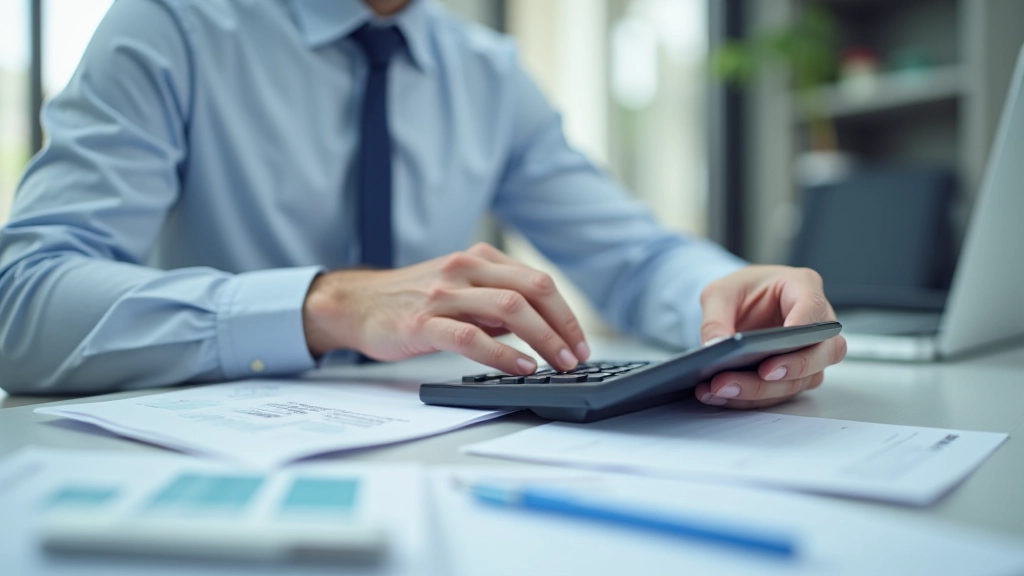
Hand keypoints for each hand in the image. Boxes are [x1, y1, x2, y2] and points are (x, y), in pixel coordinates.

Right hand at [302, 243, 589, 373]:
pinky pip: (472, 336)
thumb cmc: (410, 301)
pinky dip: (503, 353)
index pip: (538, 281)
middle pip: (532, 291)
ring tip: (557, 364)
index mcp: (479, 259)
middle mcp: (465, 270)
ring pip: (509, 309)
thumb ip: (494, 304)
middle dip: (562, 326)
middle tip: (576, 356)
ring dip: (543, 339)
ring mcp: (444, 294)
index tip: (579, 341)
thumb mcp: (458, 290)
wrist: (355, 304)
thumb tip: (536, 329)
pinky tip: (521, 367)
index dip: (565, 314)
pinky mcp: (423, 323)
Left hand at [695, 265, 846, 408]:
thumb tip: (714, 347)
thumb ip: (715, 318)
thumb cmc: (739, 291)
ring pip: (802, 379)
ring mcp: (810, 351)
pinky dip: (752, 398)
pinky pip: (782, 392)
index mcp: (802, 287)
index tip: (781, 342)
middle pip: (823, 352)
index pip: (813, 307)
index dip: (801, 328)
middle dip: (792, 367)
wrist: (737, 305)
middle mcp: (815, 322)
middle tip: (761, 374)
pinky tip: (722, 395)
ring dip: (763, 389)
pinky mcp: (796, 374)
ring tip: (722, 388)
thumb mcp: (718, 293)